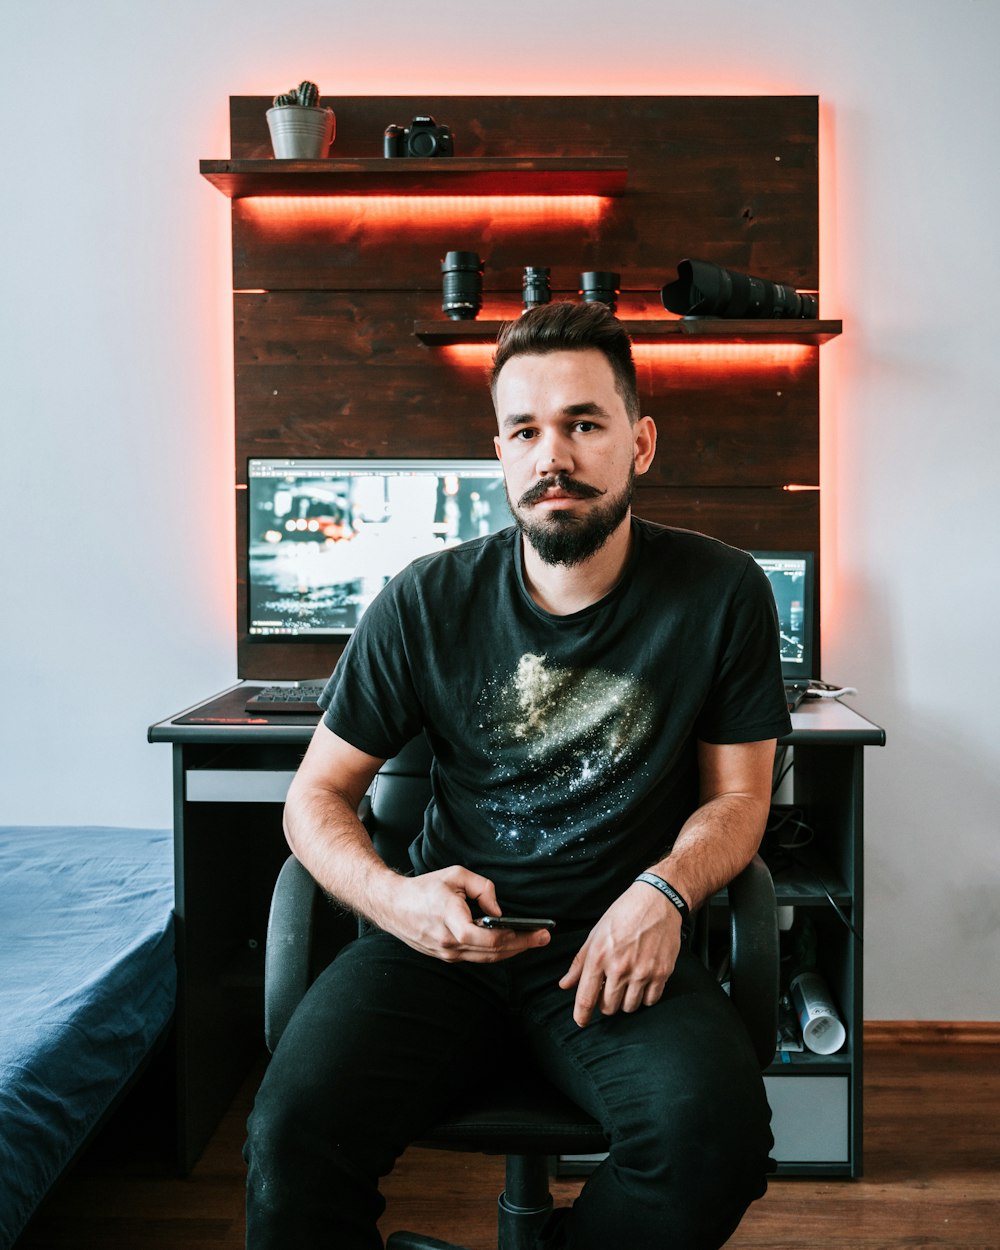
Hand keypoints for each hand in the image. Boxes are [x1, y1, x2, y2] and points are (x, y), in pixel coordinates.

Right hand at [381, 865, 551, 963]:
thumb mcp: (456, 875)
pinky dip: (495, 952)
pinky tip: (510, 944)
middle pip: (493, 952)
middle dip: (522, 946)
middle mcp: (448, 943)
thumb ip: (484, 888)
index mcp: (450, 919)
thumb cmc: (425, 888)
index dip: (515, 938)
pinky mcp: (446, 956)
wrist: (392, 906)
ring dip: (511, 951)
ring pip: (486, 958)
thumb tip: (499, 912)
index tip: (536, 931)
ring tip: (533, 941)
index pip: (487, 939)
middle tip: (544, 938)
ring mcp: (446, 953)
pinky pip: (476, 957)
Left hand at [559, 882, 683, 1026]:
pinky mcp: (662, 972)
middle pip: (609, 1007)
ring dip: (625, 1001)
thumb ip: (579, 963)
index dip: (581, 1015)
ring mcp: (643, 971)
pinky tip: (642, 983)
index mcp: (599, 957)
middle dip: (606, 1003)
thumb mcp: (595, 934)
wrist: (657, 901)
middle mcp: (620, 967)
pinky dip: (645, 997)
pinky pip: (650, 1000)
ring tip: (626, 985)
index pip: (586, 997)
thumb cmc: (623, 914)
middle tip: (609, 990)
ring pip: (630, 1007)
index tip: (581, 1022)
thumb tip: (565, 985)